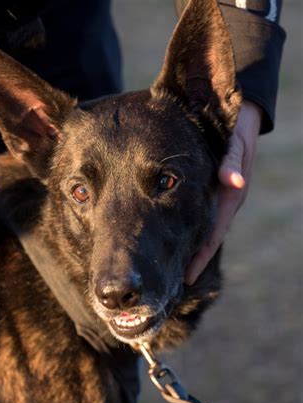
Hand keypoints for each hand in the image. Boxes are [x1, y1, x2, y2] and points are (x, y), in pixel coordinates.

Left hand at [185, 100, 261, 284]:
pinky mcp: (210, 190)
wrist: (240, 118)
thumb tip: (235, 182)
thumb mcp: (235, 144)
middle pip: (204, 238)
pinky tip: (171, 236)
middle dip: (190, 260)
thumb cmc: (235, 131)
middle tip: (169, 279)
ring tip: (167, 264)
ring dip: (186, 247)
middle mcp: (223, 202)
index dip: (199, 258)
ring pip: (199, 228)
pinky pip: (197, 215)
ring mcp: (216, 198)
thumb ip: (232, 162)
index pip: (212, 235)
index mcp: (229, 197)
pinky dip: (186, 229)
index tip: (185, 277)